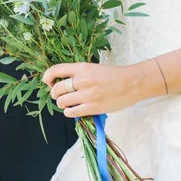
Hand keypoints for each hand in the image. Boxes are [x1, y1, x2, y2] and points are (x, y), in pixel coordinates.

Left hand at [42, 62, 157, 117]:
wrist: (133, 83)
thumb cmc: (113, 75)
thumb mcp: (93, 68)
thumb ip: (78, 74)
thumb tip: (61, 83)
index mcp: (82, 67)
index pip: (56, 70)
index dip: (47, 77)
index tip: (48, 82)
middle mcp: (82, 80)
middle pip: (56, 89)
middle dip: (55, 94)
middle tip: (60, 96)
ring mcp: (87, 94)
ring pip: (62, 102)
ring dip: (62, 104)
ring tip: (69, 103)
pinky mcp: (93, 107)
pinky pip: (71, 112)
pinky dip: (69, 112)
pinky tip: (74, 109)